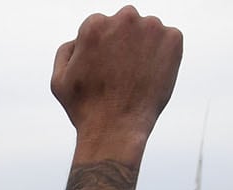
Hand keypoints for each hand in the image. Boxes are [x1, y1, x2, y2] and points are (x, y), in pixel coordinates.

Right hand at [51, 7, 182, 157]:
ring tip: (136, 77)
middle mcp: (124, 18)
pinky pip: (169, 39)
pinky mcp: (173, 39)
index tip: (104, 70)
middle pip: (125, 23)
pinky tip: (151, 75)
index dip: (101, 50)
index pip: (100, 26)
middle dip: (123, 42)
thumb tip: (79, 39)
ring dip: (144, 48)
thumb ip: (66, 50)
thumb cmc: (85, 108)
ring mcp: (151, 27)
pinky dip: (164, 54)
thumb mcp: (59, 79)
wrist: (116, 129)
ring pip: (148, 31)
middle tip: (121, 73)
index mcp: (95, 24)